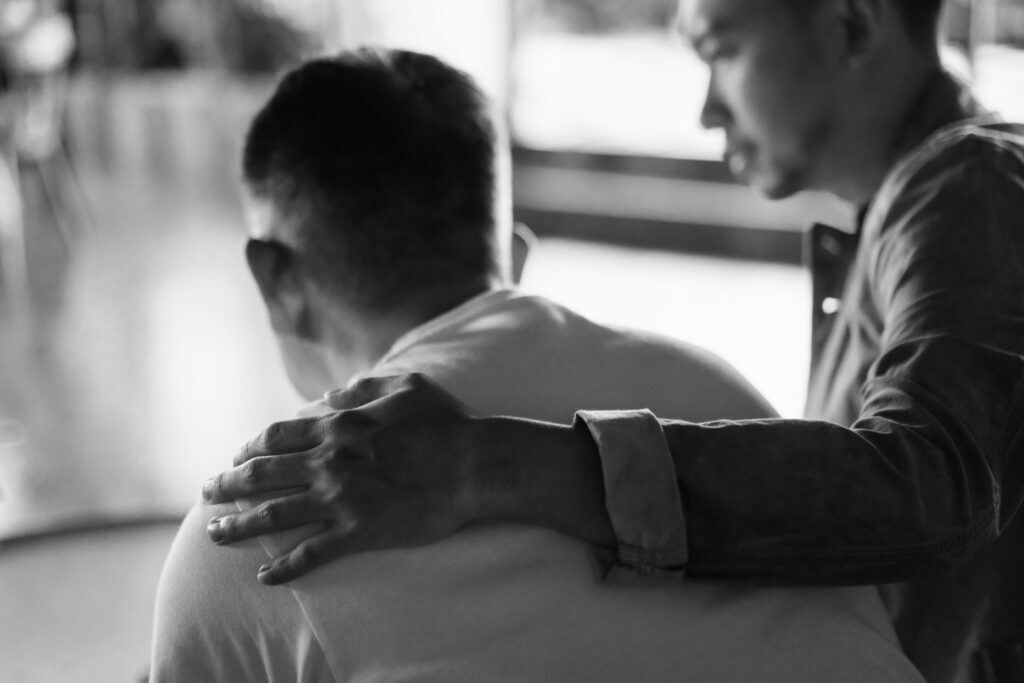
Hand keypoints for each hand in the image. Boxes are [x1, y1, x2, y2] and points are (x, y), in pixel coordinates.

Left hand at [202, 373, 480, 583]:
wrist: (473, 465)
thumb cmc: (446, 424)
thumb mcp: (407, 387)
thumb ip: (364, 388)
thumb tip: (330, 395)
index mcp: (338, 427)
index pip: (277, 437)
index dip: (250, 447)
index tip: (237, 456)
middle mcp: (329, 462)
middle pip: (261, 474)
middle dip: (228, 484)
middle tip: (207, 493)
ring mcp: (341, 499)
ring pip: (274, 514)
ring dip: (238, 525)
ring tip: (214, 534)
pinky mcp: (358, 532)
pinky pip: (311, 553)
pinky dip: (284, 567)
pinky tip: (264, 577)